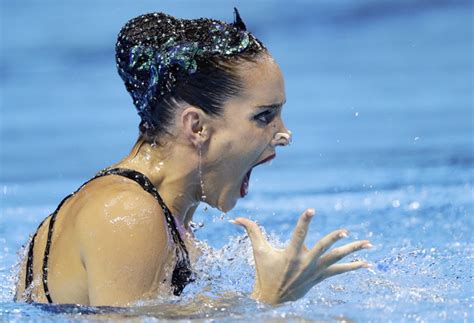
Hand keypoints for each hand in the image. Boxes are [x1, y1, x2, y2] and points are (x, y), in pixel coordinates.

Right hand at [232, 208, 371, 303]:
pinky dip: (353, 267)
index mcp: (290, 254)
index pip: (299, 235)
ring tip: (369, 244)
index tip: (311, 210)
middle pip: (323, 249)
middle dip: (334, 240)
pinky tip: (367, 263)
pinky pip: (339, 271)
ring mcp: (315, 271)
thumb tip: (234, 218)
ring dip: (353, 252)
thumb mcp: (258, 251)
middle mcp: (305, 263)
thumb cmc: (264, 271)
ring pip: (336, 259)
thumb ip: (251, 231)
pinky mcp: (320, 277)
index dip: (304, 222)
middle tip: (346, 232)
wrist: (273, 298)